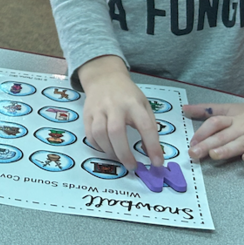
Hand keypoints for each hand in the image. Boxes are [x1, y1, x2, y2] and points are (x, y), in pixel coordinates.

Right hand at [78, 55, 164, 169]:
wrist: (104, 78)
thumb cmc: (128, 95)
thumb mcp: (144, 105)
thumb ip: (149, 126)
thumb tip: (151, 153)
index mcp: (134, 103)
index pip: (145, 126)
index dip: (152, 146)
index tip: (157, 163)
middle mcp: (115, 106)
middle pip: (116, 132)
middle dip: (124, 153)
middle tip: (132, 166)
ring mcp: (98, 109)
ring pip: (99, 134)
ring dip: (110, 151)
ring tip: (119, 158)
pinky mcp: (86, 114)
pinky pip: (90, 135)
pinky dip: (98, 146)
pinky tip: (107, 149)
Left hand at [186, 95, 243, 163]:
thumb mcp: (231, 108)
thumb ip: (208, 110)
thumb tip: (184, 108)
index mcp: (233, 117)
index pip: (215, 122)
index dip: (202, 132)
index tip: (190, 142)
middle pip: (224, 134)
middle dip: (207, 144)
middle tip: (193, 153)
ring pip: (241, 142)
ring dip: (227, 149)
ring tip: (214, 155)